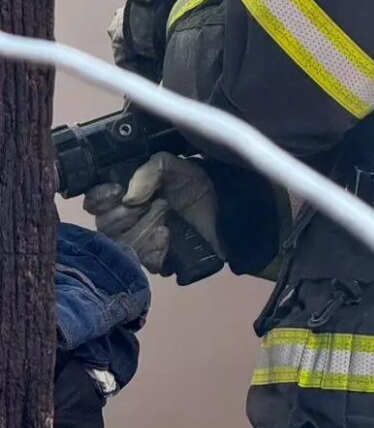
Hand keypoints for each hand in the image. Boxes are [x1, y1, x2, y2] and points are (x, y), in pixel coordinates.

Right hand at [83, 152, 222, 274]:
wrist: (225, 204)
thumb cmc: (193, 183)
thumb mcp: (171, 164)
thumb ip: (148, 171)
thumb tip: (127, 196)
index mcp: (123, 195)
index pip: (94, 202)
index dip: (100, 198)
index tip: (117, 192)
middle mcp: (125, 221)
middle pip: (105, 226)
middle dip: (128, 214)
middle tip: (155, 201)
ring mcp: (140, 244)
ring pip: (122, 245)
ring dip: (144, 227)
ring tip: (165, 214)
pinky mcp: (157, 262)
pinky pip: (144, 262)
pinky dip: (155, 248)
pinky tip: (166, 235)